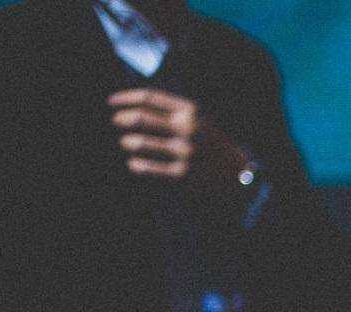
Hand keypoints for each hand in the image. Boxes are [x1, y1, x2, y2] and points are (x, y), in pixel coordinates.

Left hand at [108, 88, 248, 188]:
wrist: (239, 173)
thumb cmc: (212, 144)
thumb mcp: (200, 119)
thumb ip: (173, 110)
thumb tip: (134, 106)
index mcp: (191, 111)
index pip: (149, 97)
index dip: (126, 98)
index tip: (111, 102)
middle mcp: (188, 128)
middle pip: (140, 117)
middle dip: (121, 119)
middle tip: (116, 122)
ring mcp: (184, 152)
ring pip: (139, 143)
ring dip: (127, 142)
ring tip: (126, 143)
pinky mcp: (182, 174)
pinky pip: (146, 168)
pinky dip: (135, 165)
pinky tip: (133, 164)